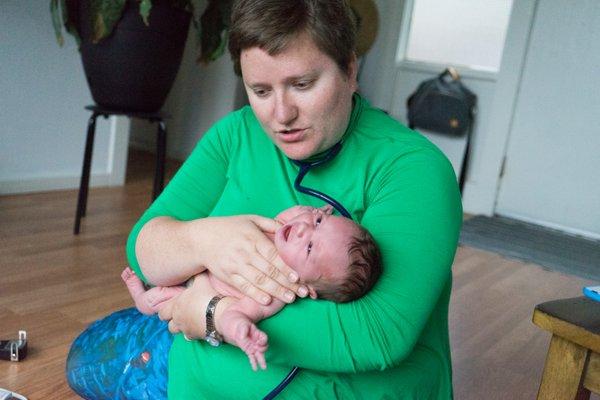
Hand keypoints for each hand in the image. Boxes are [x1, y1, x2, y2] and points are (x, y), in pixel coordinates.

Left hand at [157, 276, 215, 338]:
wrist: (219, 313)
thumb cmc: (207, 296)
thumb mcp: (201, 281)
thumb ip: (195, 277)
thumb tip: (196, 271)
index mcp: (175, 306)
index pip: (162, 312)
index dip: (166, 310)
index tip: (172, 307)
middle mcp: (178, 320)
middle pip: (168, 325)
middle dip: (172, 320)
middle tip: (180, 315)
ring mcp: (186, 329)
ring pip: (178, 332)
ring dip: (181, 327)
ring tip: (188, 321)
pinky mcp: (195, 336)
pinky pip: (189, 337)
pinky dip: (191, 333)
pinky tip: (197, 327)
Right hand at [193, 215, 307, 304]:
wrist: (200, 239)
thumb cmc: (229, 227)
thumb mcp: (250, 219)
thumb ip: (270, 223)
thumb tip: (290, 229)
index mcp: (253, 237)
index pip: (273, 254)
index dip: (286, 266)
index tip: (299, 276)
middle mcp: (245, 252)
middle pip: (269, 270)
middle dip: (287, 283)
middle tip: (303, 292)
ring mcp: (236, 265)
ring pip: (259, 280)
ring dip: (276, 291)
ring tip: (290, 299)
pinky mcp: (228, 276)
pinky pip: (243, 287)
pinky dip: (255, 294)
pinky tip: (267, 300)